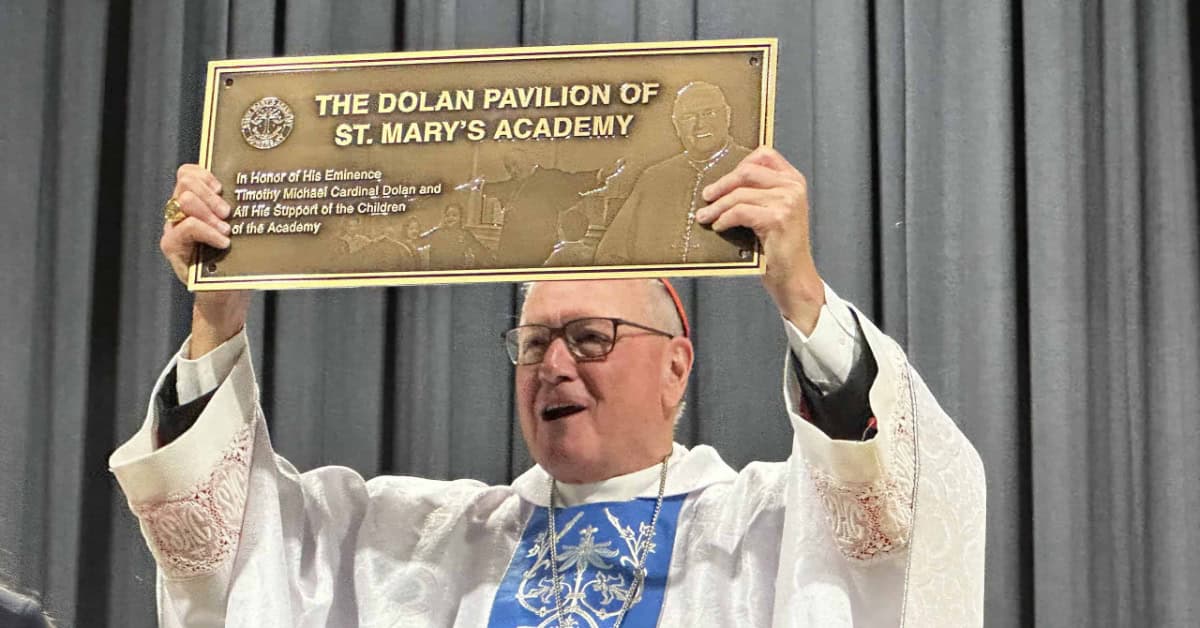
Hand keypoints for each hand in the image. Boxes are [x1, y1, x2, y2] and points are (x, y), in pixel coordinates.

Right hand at [161, 164, 251, 356]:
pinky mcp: (171, 245)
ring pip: (185, 201)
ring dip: (209, 212)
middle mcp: (180, 211)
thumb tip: (267, 186)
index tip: (223, 187)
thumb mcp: (242, 230)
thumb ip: (241, 209)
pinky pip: (187, 227)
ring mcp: (174, 227)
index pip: (188, 173)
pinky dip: (208, 231)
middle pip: (186, 182)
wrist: (227, 293)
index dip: (204, 173)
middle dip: (210, 194)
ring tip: (226, 229)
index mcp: (196, 202)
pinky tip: (223, 241)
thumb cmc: (238, 259)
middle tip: (228, 213)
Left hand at [695, 147, 824, 333]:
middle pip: (747, 171)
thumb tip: (723, 184)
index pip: (764, 155)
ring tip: (706, 216)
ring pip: (740, 193)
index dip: (739, 164)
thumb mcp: (775, 212)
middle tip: (707, 196)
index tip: (723, 180)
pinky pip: (740, 211)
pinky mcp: (777, 219)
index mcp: (793, 181)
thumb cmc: (781, 248)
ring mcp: (787, 202)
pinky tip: (719, 226)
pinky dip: (724, 218)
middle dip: (722, 184)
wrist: (794, 276)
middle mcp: (793, 187)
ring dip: (717, 206)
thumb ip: (760, 193)